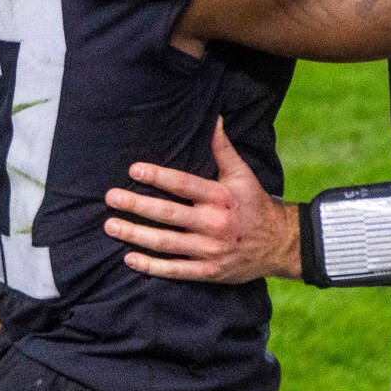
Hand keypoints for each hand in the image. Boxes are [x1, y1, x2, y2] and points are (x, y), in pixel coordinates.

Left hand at [103, 118, 301, 281]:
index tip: (134, 170)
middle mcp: (214, 223)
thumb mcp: (242, 175)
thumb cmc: (254, 204)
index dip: (158, 177)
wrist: (279, 244)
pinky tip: (130, 258)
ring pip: (166, 243)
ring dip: (136, 235)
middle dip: (137, 205)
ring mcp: (210, 251)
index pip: (184, 184)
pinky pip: (175, 270)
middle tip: (111, 197)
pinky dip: (152, 266)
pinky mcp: (209, 272)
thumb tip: (213, 119)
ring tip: (111, 226)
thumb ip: (223, 149)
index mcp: (221, 197)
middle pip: (169, 214)